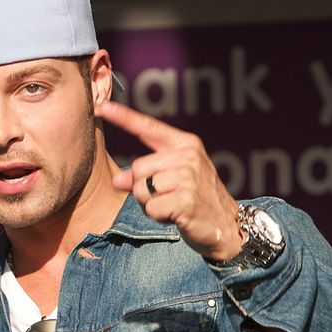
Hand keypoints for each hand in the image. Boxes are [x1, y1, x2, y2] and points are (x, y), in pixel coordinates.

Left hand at [98, 101, 242, 260]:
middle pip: (138, 168)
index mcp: (186, 144)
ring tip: (171, 205)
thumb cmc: (197, 199)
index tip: (104, 107)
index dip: (124, 117)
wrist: (227, 224)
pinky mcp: (185, 200)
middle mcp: (188, 156)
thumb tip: (117, 180)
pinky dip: (157, 216)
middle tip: (166, 196)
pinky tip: (175, 216)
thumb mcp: (174, 178)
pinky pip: (150, 208)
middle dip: (143, 188)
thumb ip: (146, 173)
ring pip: (141, 190)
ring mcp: (188, 178)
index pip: (149, 127)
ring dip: (149, 204)